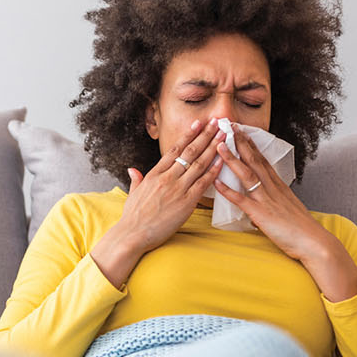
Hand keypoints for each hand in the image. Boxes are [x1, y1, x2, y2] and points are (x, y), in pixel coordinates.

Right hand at [110, 118, 224, 254]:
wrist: (133, 234)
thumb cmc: (133, 217)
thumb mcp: (133, 194)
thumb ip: (136, 179)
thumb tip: (132, 170)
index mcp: (154, 173)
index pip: (174, 149)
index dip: (188, 135)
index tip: (198, 123)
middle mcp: (167, 177)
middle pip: (190, 151)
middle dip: (205, 135)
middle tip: (217, 122)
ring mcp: (177, 189)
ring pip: (199, 164)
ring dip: (213, 148)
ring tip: (224, 136)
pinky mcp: (186, 202)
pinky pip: (203, 183)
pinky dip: (213, 171)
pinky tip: (222, 160)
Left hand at [210, 123, 340, 263]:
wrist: (314, 242)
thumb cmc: (303, 229)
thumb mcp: (289, 209)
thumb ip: (275, 203)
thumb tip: (263, 206)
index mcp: (279, 185)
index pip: (263, 160)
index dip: (251, 145)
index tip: (242, 132)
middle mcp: (272, 188)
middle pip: (254, 160)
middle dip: (240, 143)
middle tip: (229, 127)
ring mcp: (266, 199)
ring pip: (246, 174)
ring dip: (232, 159)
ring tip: (219, 145)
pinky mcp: (261, 214)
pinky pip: (241, 200)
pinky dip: (227, 191)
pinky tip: (216, 182)